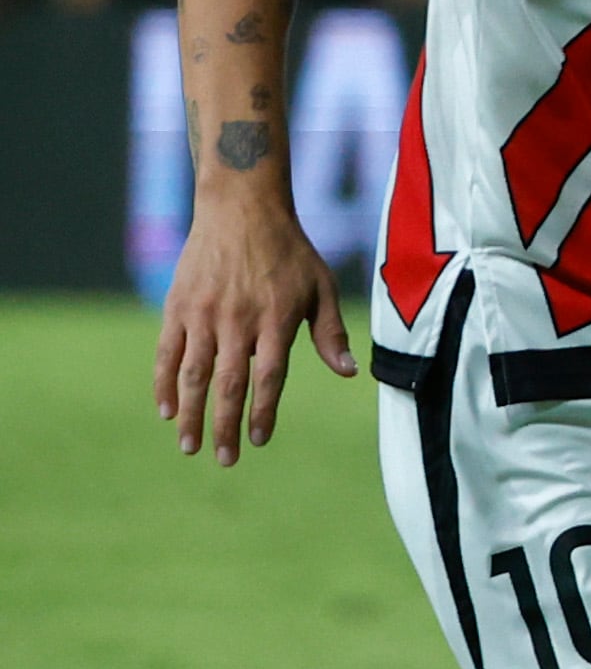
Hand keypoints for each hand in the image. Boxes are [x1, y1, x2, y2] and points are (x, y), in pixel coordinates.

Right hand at [155, 185, 351, 464]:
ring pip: (192, 374)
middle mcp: (236, 320)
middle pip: (227, 385)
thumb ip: (330, 332)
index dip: (263, 412)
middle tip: (224, 460)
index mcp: (274, 320)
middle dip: (224, 426)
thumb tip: (348, 373)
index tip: (259, 440)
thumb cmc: (289, 251)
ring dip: (189, 414)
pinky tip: (165, 410)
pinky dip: (164, 383)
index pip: (269, 378)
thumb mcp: (320, 286)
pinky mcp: (177, 306)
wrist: (241, 208)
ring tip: (189, 446)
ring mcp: (202, 314)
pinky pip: (167, 352)